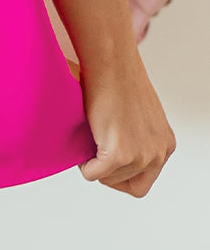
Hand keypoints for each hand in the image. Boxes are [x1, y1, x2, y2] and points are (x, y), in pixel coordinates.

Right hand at [76, 47, 175, 196]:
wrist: (111, 62)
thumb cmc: (118, 78)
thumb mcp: (140, 114)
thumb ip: (137, 135)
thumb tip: (112, 148)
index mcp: (166, 144)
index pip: (146, 177)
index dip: (124, 171)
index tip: (108, 155)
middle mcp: (159, 153)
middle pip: (133, 186)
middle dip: (111, 174)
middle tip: (96, 155)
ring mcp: (141, 155)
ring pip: (110, 179)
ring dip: (95, 166)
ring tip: (88, 140)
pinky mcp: (119, 154)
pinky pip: (93, 173)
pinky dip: (84, 165)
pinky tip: (81, 143)